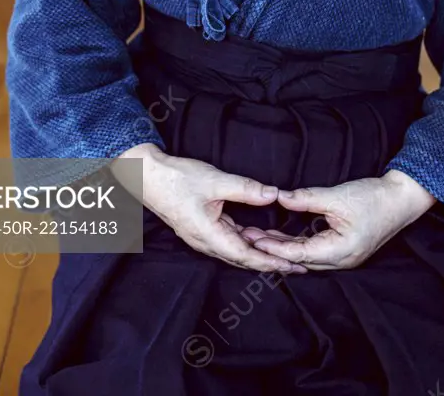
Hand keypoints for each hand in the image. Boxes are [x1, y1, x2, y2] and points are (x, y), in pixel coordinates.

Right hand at [111, 143, 307, 274]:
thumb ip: (246, 189)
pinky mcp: (201, 228)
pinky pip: (228, 239)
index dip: (271, 263)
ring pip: (236, 249)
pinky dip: (246, 239)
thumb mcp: (215, 180)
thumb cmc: (176, 179)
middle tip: (297, 265)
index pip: (247, 257)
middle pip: (243, 258)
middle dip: (270, 262)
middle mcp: (206, 242)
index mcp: (210, 236)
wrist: (146, 176)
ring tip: (283, 252)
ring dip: (259, 251)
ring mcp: (203, 236)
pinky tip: (259, 234)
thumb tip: (274, 194)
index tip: (293, 267)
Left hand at [237, 171, 435, 270]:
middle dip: (274, 250)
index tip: (254, 240)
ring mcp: (344, 257)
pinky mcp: (344, 250)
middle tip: (248, 238)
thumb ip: (307, 199)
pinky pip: (315, 251)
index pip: (300, 253)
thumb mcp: (337, 196)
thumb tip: (280, 197)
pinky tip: (282, 236)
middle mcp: (341, 260)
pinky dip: (297, 244)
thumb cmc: (373, 198)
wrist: (401, 199)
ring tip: (259, 237)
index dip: (275, 247)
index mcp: (341, 251)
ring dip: (284, 248)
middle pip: (301, 259)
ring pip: (307, 257)